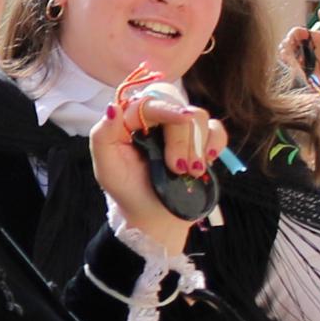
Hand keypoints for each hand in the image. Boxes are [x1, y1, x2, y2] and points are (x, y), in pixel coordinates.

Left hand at [88, 79, 210, 258]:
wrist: (154, 218)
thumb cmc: (127, 191)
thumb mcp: (107, 168)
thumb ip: (103, 136)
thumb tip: (113, 107)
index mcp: (131, 120)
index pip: (150, 101)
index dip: (167, 108)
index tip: (182, 118)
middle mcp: (157, 120)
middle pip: (178, 106)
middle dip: (181, 138)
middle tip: (176, 167)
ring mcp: (181, 131)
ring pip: (198, 117)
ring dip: (196, 148)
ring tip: (188, 173)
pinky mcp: (202, 142)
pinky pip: (216, 130)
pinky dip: (215, 145)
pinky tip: (206, 163)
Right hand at [290, 0, 319, 88]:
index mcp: (313, 36)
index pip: (297, 32)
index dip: (291, 34)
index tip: (292, 39)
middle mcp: (308, 45)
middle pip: (290, 43)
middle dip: (286, 45)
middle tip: (287, 49)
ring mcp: (308, 57)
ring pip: (290, 54)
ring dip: (286, 55)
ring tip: (287, 57)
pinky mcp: (308, 68)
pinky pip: (296, 66)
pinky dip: (292, 64)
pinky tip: (295, 64)